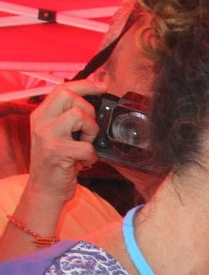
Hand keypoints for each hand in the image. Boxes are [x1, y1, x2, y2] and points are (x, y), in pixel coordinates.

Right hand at [25, 80, 101, 205]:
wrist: (45, 190)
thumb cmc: (57, 164)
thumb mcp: (58, 136)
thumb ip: (69, 120)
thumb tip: (95, 106)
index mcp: (41, 115)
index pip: (62, 89)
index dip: (85, 84)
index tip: (102, 85)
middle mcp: (41, 122)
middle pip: (70, 96)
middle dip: (88, 110)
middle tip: (88, 131)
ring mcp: (47, 135)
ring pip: (79, 115)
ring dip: (90, 132)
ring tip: (84, 145)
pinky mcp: (56, 151)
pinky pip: (86, 146)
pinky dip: (91, 156)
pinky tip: (83, 162)